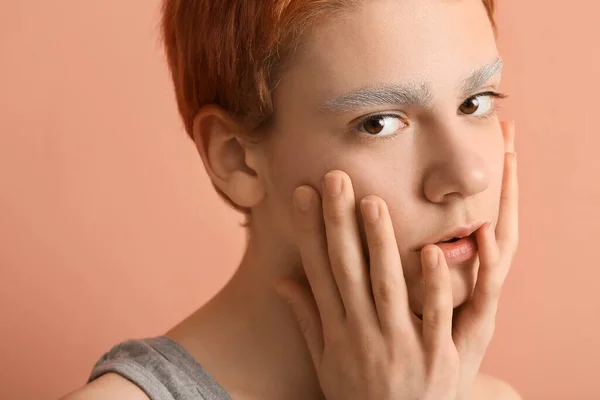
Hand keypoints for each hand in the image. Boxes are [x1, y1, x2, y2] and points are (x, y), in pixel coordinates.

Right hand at [273, 119, 517, 399]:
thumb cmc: (358, 395)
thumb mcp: (326, 360)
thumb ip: (307, 317)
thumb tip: (281, 281)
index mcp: (337, 330)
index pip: (319, 270)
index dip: (310, 230)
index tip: (303, 195)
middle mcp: (364, 333)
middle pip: (349, 268)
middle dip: (340, 222)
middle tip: (336, 179)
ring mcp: (401, 345)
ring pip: (388, 285)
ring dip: (381, 244)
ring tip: (374, 202)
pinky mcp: (438, 357)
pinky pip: (437, 317)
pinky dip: (434, 286)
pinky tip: (431, 252)